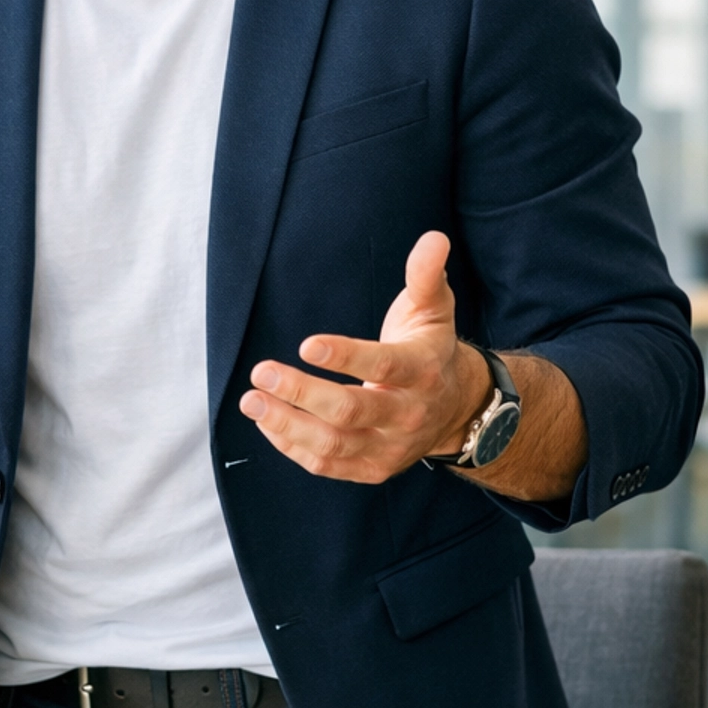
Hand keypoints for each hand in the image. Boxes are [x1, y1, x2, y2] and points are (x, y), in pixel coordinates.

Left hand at [238, 231, 491, 483]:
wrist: (456, 408)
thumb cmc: (430, 349)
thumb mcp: (434, 309)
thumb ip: (426, 275)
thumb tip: (433, 238)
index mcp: (422, 370)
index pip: (383, 364)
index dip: (345, 356)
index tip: (305, 345)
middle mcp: (407, 414)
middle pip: (350, 410)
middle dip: (301, 392)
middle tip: (261, 372)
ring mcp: (389, 447)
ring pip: (333, 444)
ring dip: (286, 424)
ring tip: (251, 400)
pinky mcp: (372, 468)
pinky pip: (328, 465)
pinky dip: (292, 447)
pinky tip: (267, 422)